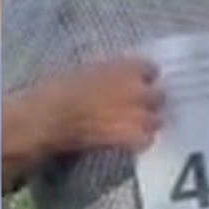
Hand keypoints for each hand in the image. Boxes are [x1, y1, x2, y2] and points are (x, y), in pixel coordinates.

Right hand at [33, 57, 164, 152]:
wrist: (49, 117)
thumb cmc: (59, 88)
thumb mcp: (87, 68)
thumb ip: (111, 71)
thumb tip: (119, 76)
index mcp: (127, 66)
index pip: (151, 68)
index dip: (142, 78)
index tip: (136, 82)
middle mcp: (139, 89)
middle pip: (159, 95)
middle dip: (149, 100)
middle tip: (136, 106)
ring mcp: (137, 114)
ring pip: (156, 119)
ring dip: (147, 122)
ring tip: (133, 125)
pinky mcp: (131, 137)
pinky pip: (147, 140)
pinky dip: (140, 141)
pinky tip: (128, 140)